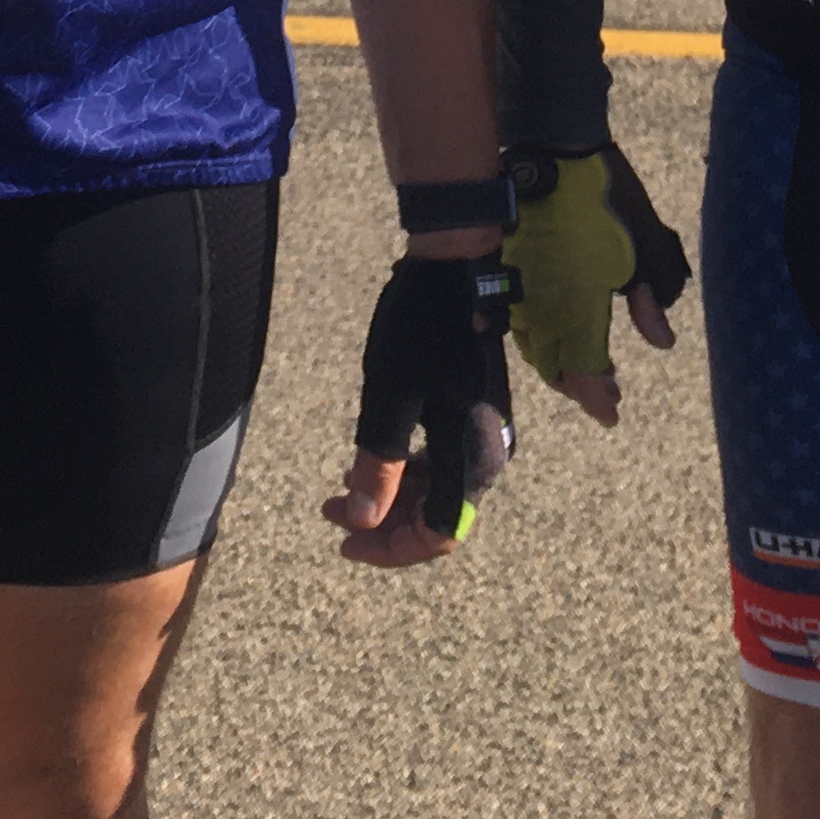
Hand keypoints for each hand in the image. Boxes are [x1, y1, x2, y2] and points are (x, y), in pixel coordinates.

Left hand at [325, 248, 513, 566]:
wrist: (455, 269)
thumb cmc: (420, 327)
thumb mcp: (390, 397)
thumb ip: (378, 464)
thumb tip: (362, 522)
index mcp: (472, 455)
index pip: (439, 534)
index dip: (392, 549)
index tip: (345, 541)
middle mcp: (487, 453)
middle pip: (438, 517)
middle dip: (384, 523)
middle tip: (332, 512)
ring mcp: (483, 433)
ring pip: (439, 491)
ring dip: (392, 496)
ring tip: (342, 486)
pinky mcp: (472, 414)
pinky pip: (442, 462)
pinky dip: (407, 470)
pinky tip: (371, 458)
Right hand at [506, 144, 690, 426]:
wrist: (554, 149)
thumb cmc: (605, 196)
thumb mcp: (643, 246)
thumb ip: (649, 299)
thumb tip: (661, 340)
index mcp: (578, 304)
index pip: (585, 369)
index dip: (598, 398)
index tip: (613, 414)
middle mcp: (543, 305)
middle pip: (555, 366)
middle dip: (581, 386)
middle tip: (608, 395)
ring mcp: (520, 288)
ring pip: (534, 347)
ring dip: (560, 364)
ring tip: (589, 369)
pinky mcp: (508, 271)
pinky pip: (521, 321)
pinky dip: (541, 338)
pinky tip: (558, 334)